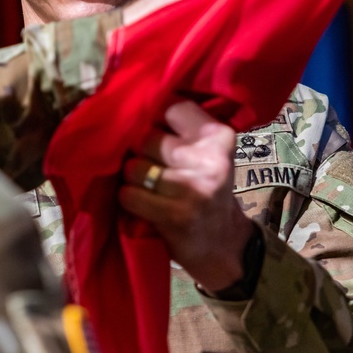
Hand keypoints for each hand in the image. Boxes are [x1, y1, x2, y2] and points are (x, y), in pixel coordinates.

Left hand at [119, 100, 255, 291]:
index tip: (150, 128)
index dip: (153, 117)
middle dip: (139, 151)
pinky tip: (140, 204)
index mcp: (218, 136)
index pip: (172, 108)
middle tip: (149, 165)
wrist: (224, 245)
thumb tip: (133, 106)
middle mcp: (209, 158)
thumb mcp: (206, 154)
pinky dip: (128, 200)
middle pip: (147, 137)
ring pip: (134, 167)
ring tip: (145, 186)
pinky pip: (130, 195)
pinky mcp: (175, 215)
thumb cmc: (205, 190)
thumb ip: (180, 130)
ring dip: (131, 178)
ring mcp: (193, 188)